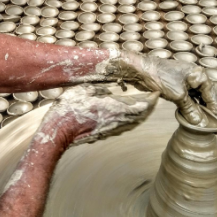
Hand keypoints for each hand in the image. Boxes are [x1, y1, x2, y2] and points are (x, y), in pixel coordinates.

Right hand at [40, 85, 158, 146]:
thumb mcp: (85, 90)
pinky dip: (132, 120)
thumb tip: (113, 82)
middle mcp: (118, 121)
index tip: (156, 92)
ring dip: (142, 115)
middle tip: (154, 99)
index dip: (152, 99)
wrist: (59, 132)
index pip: (142, 105)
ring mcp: (112, 130)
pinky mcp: (106, 134)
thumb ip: (102, 87)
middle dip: (149, 107)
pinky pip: (125, 127)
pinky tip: (129, 116)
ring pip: (134, 123)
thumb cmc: (70, 108)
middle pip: (141, 116)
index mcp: (115, 108)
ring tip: (145, 106)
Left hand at [105, 50, 216, 129]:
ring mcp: (189, 81)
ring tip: (208, 124)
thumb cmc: (160, 77)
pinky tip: (196, 118)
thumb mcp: (178, 96)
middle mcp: (197, 77)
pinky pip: (192, 98)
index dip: (216, 111)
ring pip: (201, 98)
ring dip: (205, 110)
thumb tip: (199, 122)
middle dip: (213, 111)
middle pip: (210, 96)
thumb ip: (190, 109)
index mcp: (200, 75)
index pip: (213, 96)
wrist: (142, 69)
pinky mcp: (181, 86)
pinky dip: (195, 108)